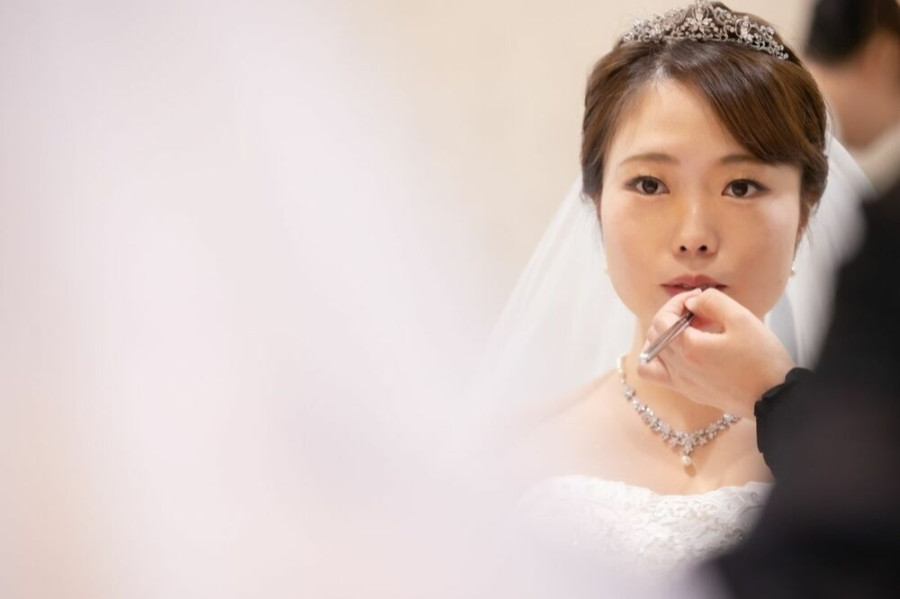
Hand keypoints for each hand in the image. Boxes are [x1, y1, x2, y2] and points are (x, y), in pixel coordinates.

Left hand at [636, 288, 794, 418]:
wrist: (776, 398)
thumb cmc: (762, 359)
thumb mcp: (742, 319)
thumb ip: (712, 302)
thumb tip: (691, 302)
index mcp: (688, 348)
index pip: (662, 318)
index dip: (677, 302)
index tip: (698, 298)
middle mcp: (678, 368)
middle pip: (655, 333)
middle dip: (672, 316)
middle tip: (699, 313)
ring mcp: (681, 383)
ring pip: (652, 355)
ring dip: (665, 337)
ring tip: (690, 332)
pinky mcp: (689, 392)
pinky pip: (660, 375)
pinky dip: (662, 360)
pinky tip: (685, 352)